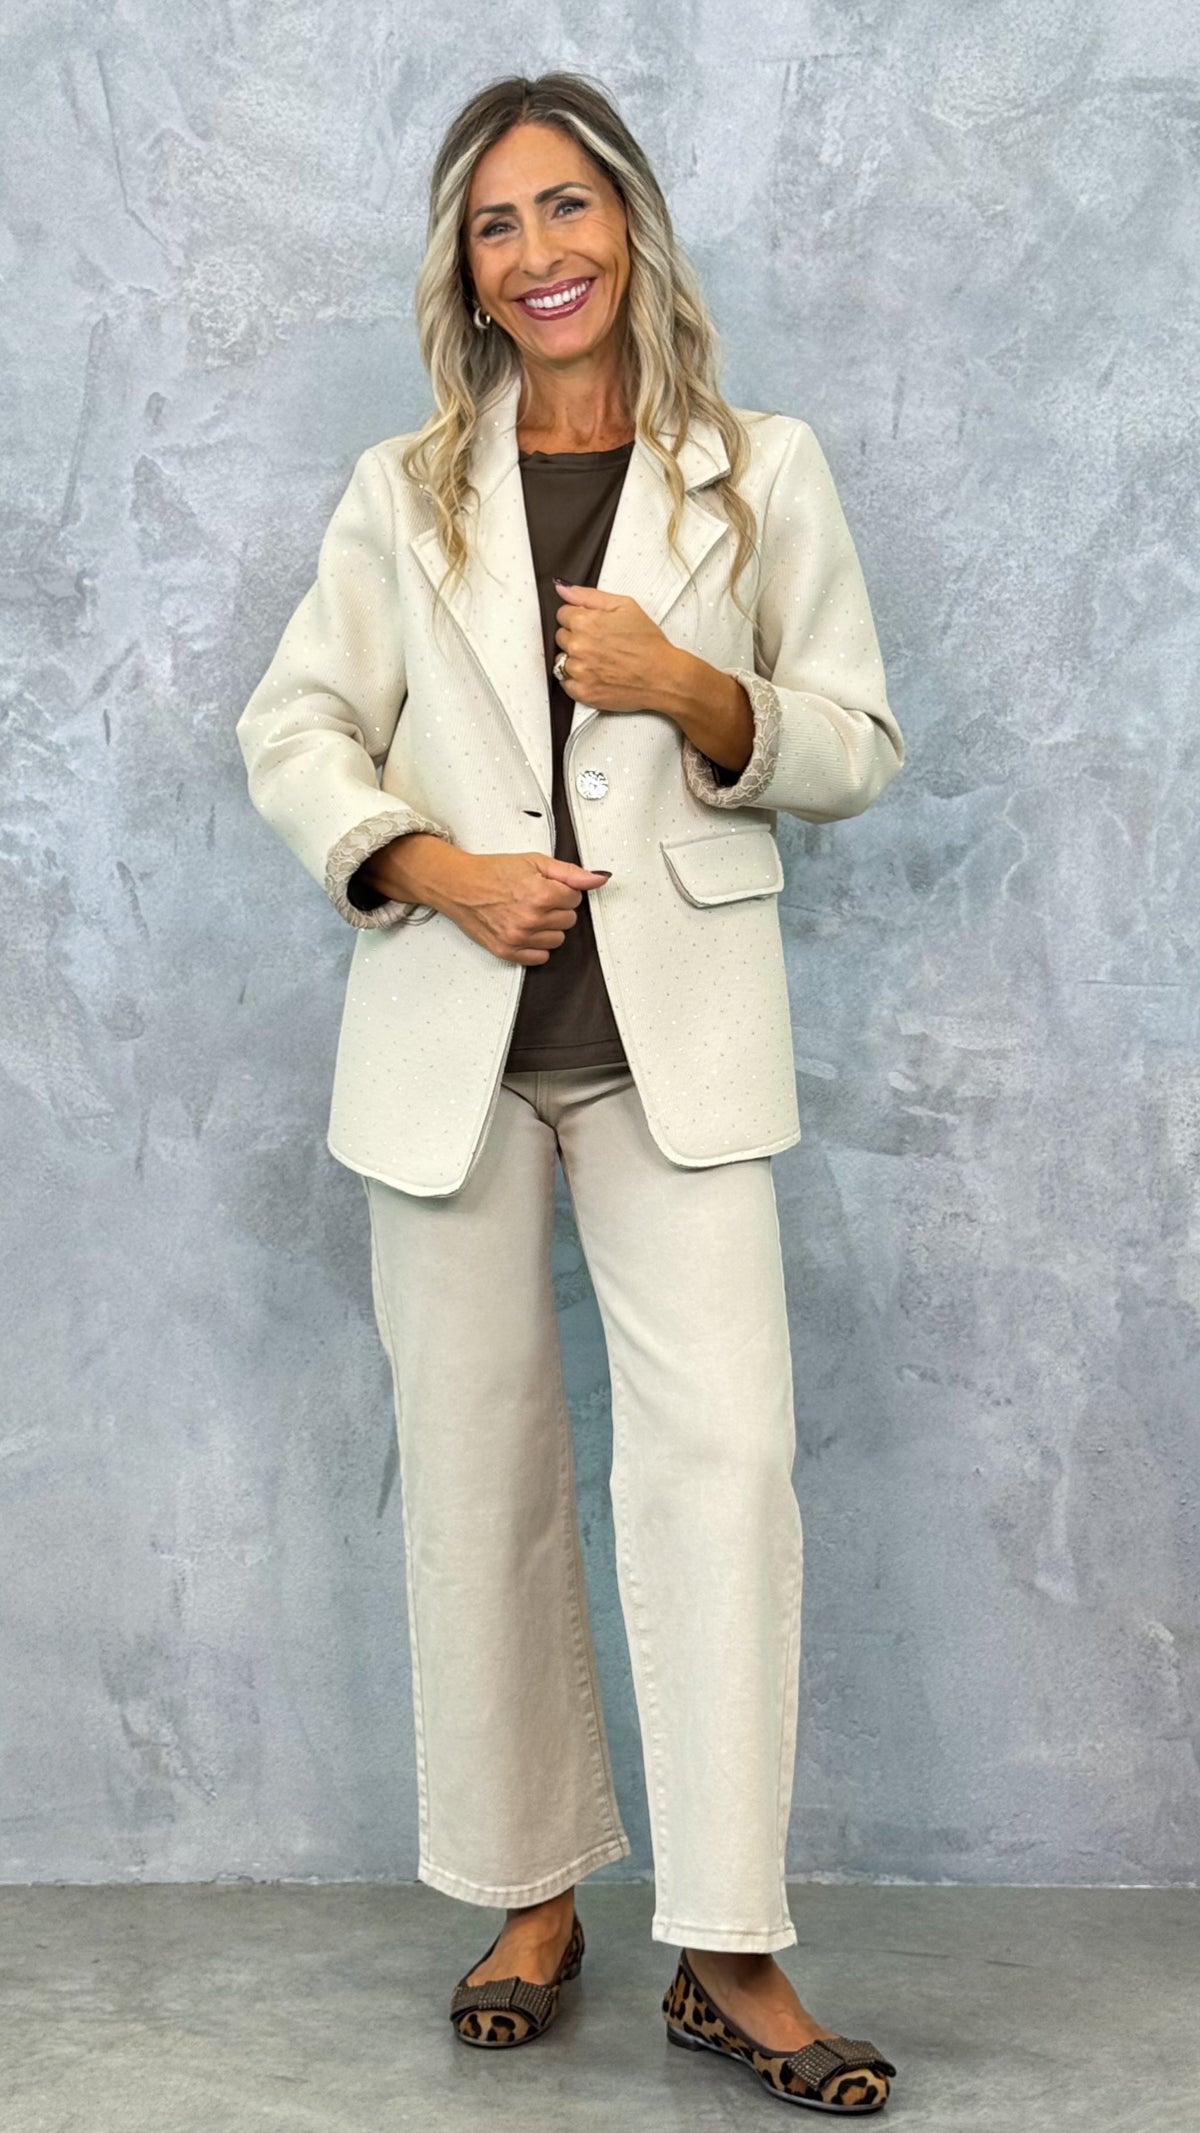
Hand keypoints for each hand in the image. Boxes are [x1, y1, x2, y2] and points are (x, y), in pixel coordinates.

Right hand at [443, 851, 611, 964]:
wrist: (458, 885)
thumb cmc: (492, 872)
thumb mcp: (534, 862)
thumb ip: (570, 872)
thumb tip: (599, 878)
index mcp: (541, 895)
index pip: (576, 899)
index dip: (563, 890)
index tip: (547, 886)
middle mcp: (531, 920)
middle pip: (569, 920)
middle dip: (557, 908)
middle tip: (536, 897)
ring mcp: (519, 938)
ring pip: (557, 940)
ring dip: (548, 927)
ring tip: (529, 912)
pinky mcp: (508, 951)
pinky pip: (540, 957)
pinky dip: (536, 945)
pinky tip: (525, 929)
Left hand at [552, 580, 676, 710]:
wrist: (663, 677)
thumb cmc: (648, 643)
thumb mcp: (625, 606)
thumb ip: (588, 595)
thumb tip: (562, 588)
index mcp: (586, 622)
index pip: (562, 614)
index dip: (579, 618)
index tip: (595, 626)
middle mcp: (578, 647)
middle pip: (561, 637)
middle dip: (577, 637)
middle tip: (601, 644)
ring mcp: (579, 672)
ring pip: (561, 661)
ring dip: (575, 659)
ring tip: (599, 661)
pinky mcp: (583, 692)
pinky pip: (565, 684)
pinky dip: (577, 680)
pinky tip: (595, 675)